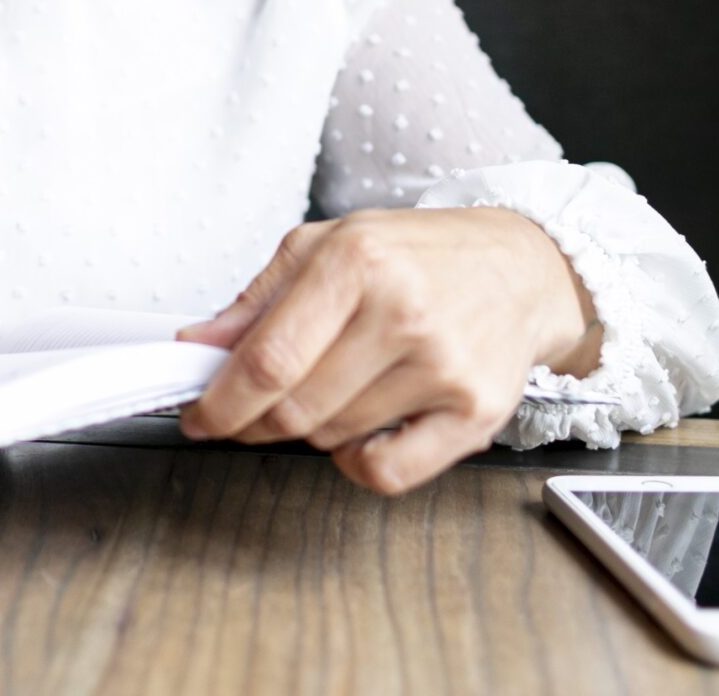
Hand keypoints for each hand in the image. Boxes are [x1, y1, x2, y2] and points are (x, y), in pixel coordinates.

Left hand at [174, 207, 597, 494]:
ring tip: (330, 390)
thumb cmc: (418, 256)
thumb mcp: (327, 245)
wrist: (519, 268)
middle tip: (248, 412)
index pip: (267, 360)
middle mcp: (403, 314)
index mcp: (356, 263)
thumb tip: (199, 347)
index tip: (200, 416)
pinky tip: (363, 426)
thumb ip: (256, 299)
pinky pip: (387, 473)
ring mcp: (444, 368)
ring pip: (333, 439)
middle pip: (294, 409)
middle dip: (255, 421)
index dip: (220, 402)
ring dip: (311, 430)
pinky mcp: (476, 413)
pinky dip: (357, 462)